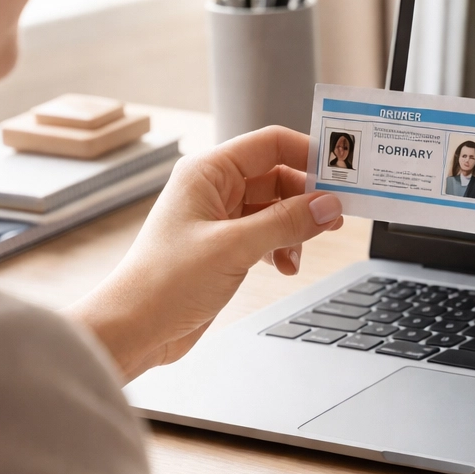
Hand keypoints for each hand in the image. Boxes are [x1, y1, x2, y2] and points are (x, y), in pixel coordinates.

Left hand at [66, 126, 343, 380]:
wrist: (134, 329)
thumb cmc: (164, 283)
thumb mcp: (234, 248)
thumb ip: (286, 223)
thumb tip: (328, 206)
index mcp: (208, 172)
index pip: (270, 144)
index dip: (308, 155)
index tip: (340, 174)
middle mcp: (213, 189)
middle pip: (278, 177)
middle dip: (307, 199)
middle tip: (334, 219)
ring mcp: (219, 219)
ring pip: (276, 209)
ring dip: (295, 228)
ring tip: (302, 251)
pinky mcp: (224, 247)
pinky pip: (267, 235)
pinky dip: (282, 248)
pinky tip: (285, 267)